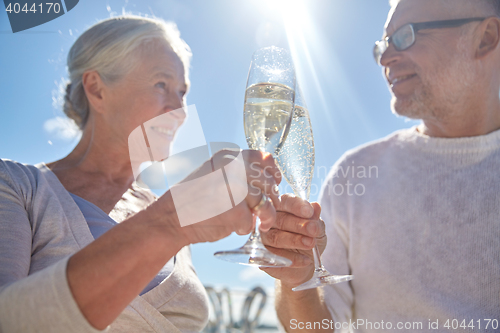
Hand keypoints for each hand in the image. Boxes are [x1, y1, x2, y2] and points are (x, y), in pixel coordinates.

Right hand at [147, 149, 281, 244]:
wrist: (171, 217)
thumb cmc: (193, 197)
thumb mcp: (214, 173)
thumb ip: (237, 172)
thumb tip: (267, 177)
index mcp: (228, 157)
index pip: (263, 158)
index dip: (273, 171)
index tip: (275, 181)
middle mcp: (234, 169)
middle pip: (268, 183)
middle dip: (272, 197)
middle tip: (267, 207)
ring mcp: (235, 190)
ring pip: (265, 204)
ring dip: (265, 216)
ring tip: (261, 223)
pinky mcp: (236, 212)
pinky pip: (252, 222)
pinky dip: (245, 228)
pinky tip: (235, 227)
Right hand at [260, 194, 325, 288]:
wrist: (308, 262)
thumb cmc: (310, 239)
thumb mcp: (317, 229)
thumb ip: (315, 219)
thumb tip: (316, 206)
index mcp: (282, 208)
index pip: (285, 201)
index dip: (297, 206)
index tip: (309, 212)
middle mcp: (269, 220)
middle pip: (280, 220)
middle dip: (299, 225)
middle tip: (313, 230)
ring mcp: (263, 238)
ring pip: (275, 237)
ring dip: (295, 241)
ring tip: (310, 244)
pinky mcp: (261, 256)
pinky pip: (275, 256)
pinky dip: (292, 259)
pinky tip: (306, 260)